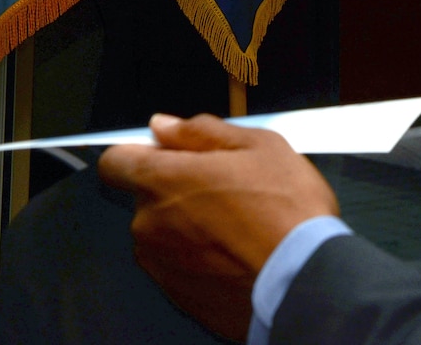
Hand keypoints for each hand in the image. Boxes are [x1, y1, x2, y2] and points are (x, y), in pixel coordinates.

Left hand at [98, 113, 339, 341]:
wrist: (305, 278)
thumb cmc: (287, 209)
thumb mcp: (258, 147)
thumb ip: (201, 131)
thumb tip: (164, 126)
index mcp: (164, 180)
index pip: (115, 162)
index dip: (138, 153)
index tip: (169, 155)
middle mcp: (149, 224)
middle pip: (146, 198)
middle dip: (177, 190)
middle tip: (226, 190)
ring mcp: (160, 264)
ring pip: (163, 233)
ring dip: (187, 226)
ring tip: (238, 226)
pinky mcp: (178, 295)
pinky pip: (179, 266)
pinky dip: (200, 257)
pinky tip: (237, 252)